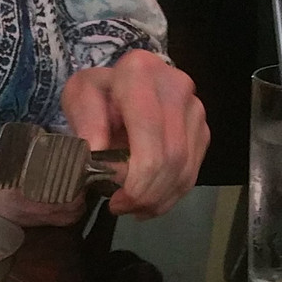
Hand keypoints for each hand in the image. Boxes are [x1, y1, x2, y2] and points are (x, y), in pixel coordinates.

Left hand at [61, 49, 209, 218]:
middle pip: (171, 156)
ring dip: (158, 199)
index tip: (115, 199)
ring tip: (132, 209)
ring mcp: (194, 109)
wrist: (122, 84)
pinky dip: (170, 195)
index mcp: (140, 73)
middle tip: (119, 208)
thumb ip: (86, 122)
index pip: (149, 133)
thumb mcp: (79, 98)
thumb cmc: (97, 94)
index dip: (137, 176)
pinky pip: (191, 172)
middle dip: (146, 194)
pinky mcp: (201, 130)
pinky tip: (148, 203)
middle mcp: (176, 86)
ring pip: (184, 169)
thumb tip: (97, 155)